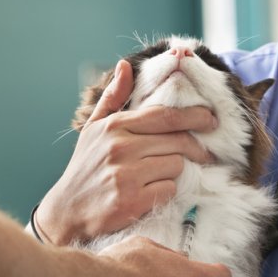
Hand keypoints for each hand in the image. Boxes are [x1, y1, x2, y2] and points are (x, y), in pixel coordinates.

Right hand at [37, 60, 216, 244]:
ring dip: (175, 171)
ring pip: (176, 165)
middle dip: (195, 147)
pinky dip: (166, 192)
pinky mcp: (132, 201)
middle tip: (204, 153)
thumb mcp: (94, 129)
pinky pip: (169, 190)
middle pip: (178, 141)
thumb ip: (113, 97)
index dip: (194, 116)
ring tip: (161, 175)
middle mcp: (120, 148)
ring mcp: (126, 175)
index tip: (211, 119)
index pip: (165, 115)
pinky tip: (153, 192)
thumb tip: (125, 65)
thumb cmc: (85, 167)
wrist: (67, 211)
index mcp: (114, 126)